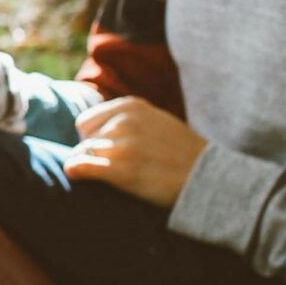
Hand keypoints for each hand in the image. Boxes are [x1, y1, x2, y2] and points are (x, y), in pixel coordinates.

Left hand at [64, 96, 205, 207]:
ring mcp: (121, 145)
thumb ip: (126, 119)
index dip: (94, 140)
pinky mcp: (121, 170)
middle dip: (96, 155)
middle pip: (85, 140)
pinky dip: (76, 172)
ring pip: (83, 154)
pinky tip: (79, 177)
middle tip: (116, 169)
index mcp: (130, 106)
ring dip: (93, 167)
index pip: (87, 122)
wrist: (209, 178)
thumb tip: (90, 130)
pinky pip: (80, 167)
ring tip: (115, 177)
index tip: (107, 153)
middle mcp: (123, 121)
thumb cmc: (182, 154)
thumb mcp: (155, 121)